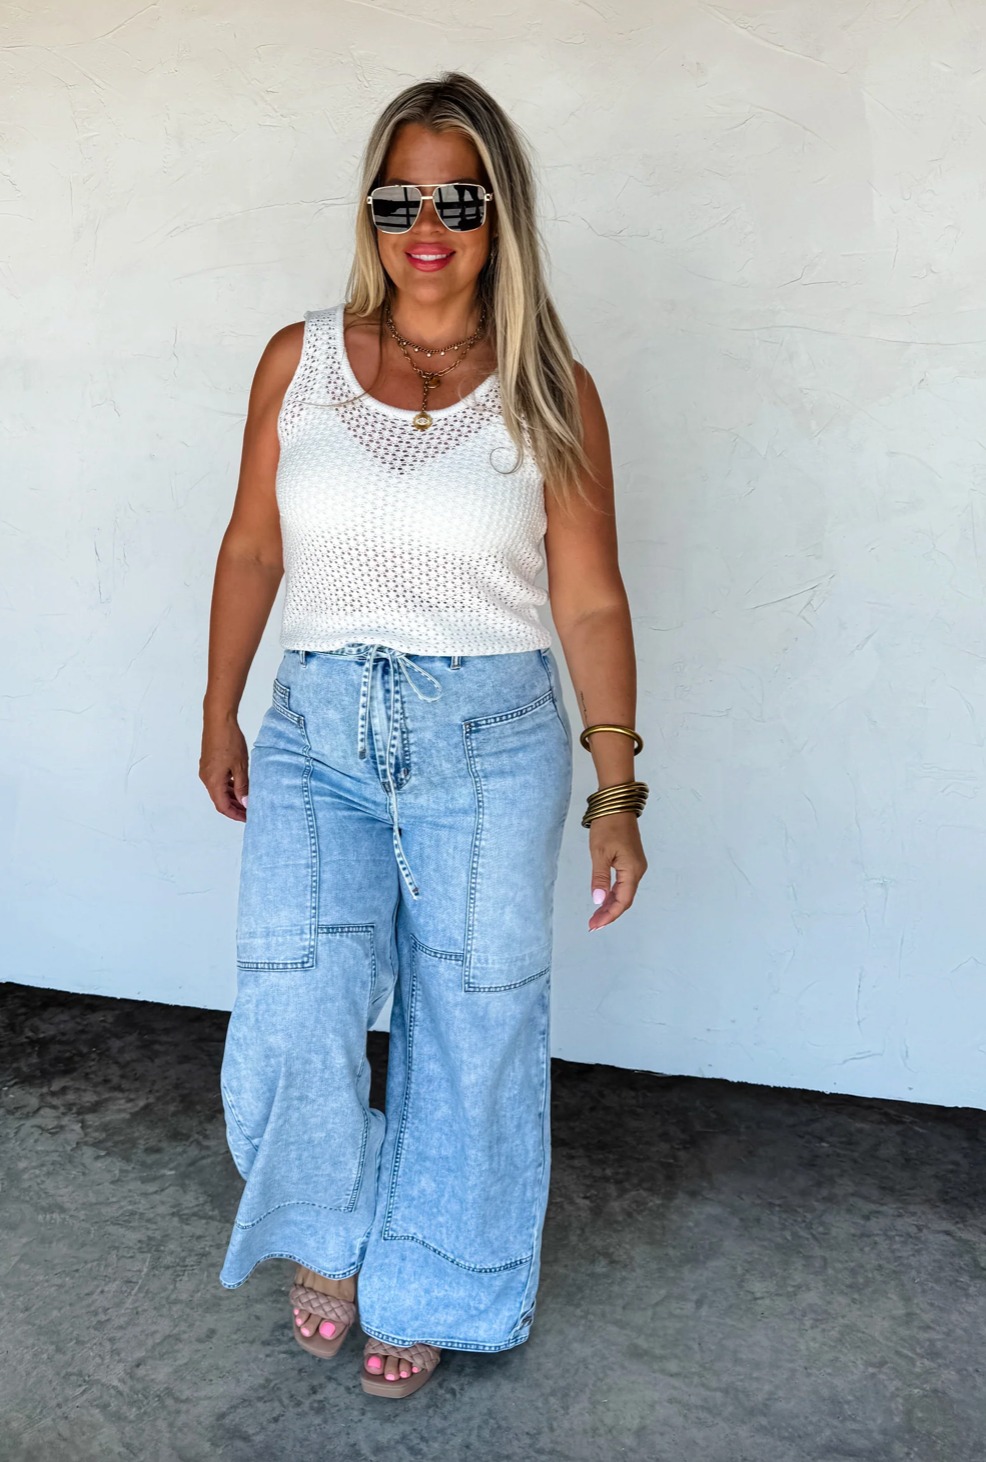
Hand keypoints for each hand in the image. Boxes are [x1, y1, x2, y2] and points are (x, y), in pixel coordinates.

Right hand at [200, 715, 249, 821]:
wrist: (219, 720)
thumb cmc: (229, 741)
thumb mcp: (240, 766)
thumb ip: (242, 786)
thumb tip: (244, 803)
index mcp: (213, 781)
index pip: (223, 806)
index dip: (235, 814)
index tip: (247, 818)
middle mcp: (206, 778)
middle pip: (219, 800)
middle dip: (234, 807)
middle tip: (249, 812)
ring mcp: (206, 770)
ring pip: (219, 790)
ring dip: (231, 797)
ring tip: (246, 800)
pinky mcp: (209, 763)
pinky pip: (218, 780)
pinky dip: (228, 786)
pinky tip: (239, 785)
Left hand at [588, 811, 646, 930]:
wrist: (616, 805)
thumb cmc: (608, 826)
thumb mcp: (600, 853)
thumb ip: (600, 878)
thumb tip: (598, 900)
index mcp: (632, 871)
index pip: (623, 901)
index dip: (609, 915)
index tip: (595, 925)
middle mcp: (637, 871)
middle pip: (625, 900)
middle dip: (609, 913)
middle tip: (592, 924)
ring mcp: (635, 866)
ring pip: (624, 892)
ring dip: (610, 905)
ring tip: (595, 916)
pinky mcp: (631, 861)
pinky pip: (624, 883)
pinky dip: (613, 894)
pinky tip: (603, 899)